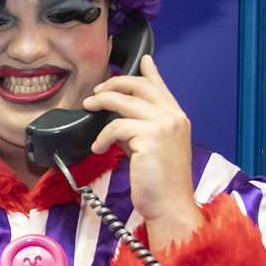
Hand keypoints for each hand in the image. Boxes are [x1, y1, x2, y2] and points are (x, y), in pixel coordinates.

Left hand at [84, 55, 203, 250]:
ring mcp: (163, 125)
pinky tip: (98, 147)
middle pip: (139, 86)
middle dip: (114, 84)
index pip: (160, 87)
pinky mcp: (149, 137)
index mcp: (177, 118)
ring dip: (101, 102)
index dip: (149, 72)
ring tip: (88, 109)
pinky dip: (102, 136)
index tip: (143, 60)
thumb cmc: (160, 183)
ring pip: (123, 101)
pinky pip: (115, 127)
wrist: (170, 205)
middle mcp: (173, 117)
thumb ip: (143, 128)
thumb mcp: (153, 148)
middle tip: (96, 92)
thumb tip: (122, 116)